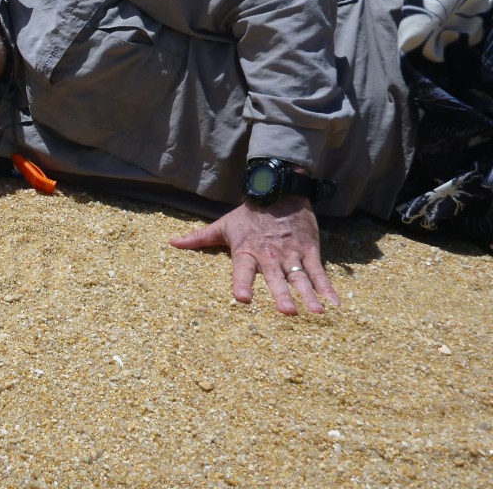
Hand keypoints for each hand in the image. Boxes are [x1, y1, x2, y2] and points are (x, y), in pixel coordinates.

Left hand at [169, 197, 339, 314]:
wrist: (279, 191)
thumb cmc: (248, 215)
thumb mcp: (223, 225)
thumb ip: (199, 237)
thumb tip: (171, 243)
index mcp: (247, 251)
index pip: (242, 270)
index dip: (242, 283)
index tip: (242, 298)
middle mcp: (270, 255)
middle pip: (275, 278)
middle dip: (281, 295)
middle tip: (288, 313)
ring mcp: (291, 253)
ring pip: (300, 277)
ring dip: (309, 295)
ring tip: (317, 313)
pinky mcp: (309, 250)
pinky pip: (319, 272)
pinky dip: (327, 288)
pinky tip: (334, 304)